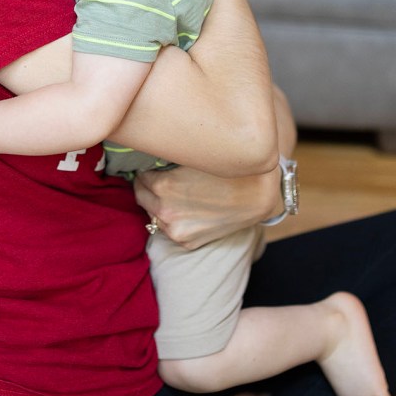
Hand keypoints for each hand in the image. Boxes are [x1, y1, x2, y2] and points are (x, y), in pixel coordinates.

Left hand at [133, 163, 282, 249]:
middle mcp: (165, 211)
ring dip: (156, 203)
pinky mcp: (187, 243)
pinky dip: (171, 219)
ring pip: (152, 214)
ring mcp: (176, 230)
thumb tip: (151, 153)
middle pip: (141, 196)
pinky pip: (169, 229)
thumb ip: (168, 158)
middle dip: (145, 185)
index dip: (145, 168)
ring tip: (171, 193)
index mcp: (163, 186)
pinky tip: (184, 208)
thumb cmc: (227, 171)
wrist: (255, 196)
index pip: (139, 176)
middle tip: (154, 177)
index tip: (150, 165)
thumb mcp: (192, 158)